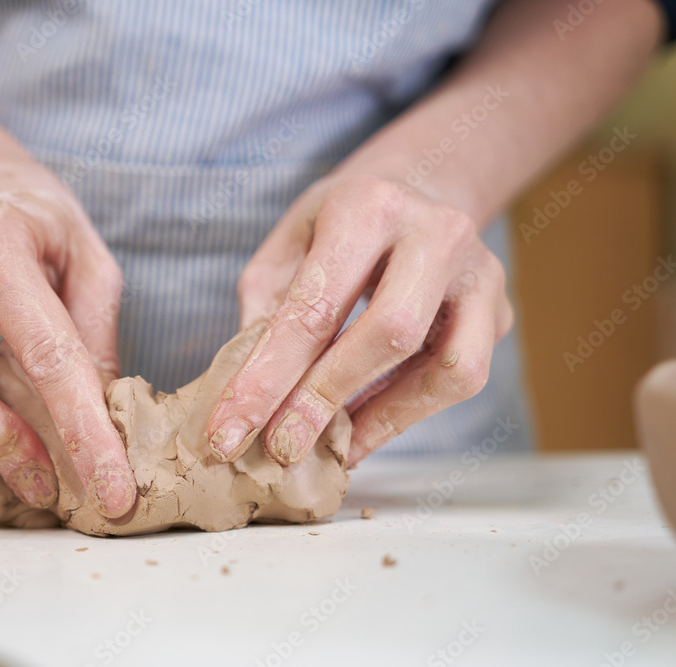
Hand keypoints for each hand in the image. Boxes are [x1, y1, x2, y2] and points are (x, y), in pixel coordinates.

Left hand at [207, 174, 512, 466]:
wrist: (418, 187)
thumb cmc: (340, 221)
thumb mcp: (288, 242)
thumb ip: (266, 307)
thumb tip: (251, 391)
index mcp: (369, 206)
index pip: (315, 305)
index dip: (269, 376)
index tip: (230, 430)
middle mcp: (437, 232)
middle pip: (389, 333)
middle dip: (325, 399)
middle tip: (280, 447)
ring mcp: (479, 273)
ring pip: (447, 368)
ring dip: (380, 418)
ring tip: (326, 447)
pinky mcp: (498, 312)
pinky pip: (459, 379)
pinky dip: (405, 415)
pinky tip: (360, 431)